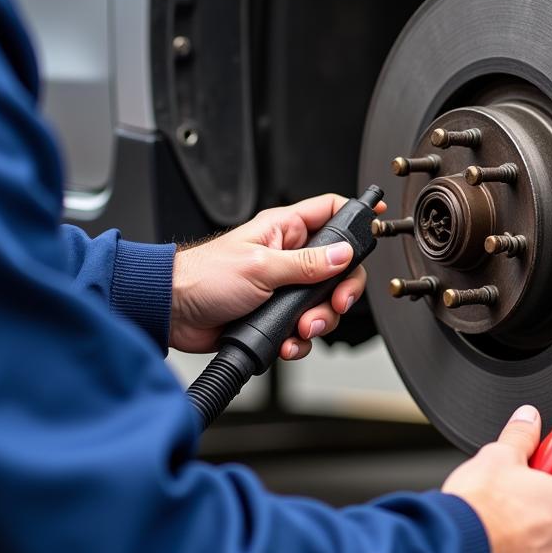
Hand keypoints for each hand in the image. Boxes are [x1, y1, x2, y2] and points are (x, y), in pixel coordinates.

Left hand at [169, 193, 384, 356]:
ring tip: (301, 329)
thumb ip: (305, 264)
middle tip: (333, 303)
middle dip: (339, 292)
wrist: (172, 312)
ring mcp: (283, 287)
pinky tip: (287, 341)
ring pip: (323, 303)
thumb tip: (343, 255)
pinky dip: (300, 339)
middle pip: (338, 268)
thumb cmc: (203, 276)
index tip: (378, 220)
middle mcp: (288, 256)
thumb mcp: (261, 266)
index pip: (331, 211)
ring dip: (319, 321)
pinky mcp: (274, 314)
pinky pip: (303, 327)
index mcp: (284, 230)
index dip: (357, 214)